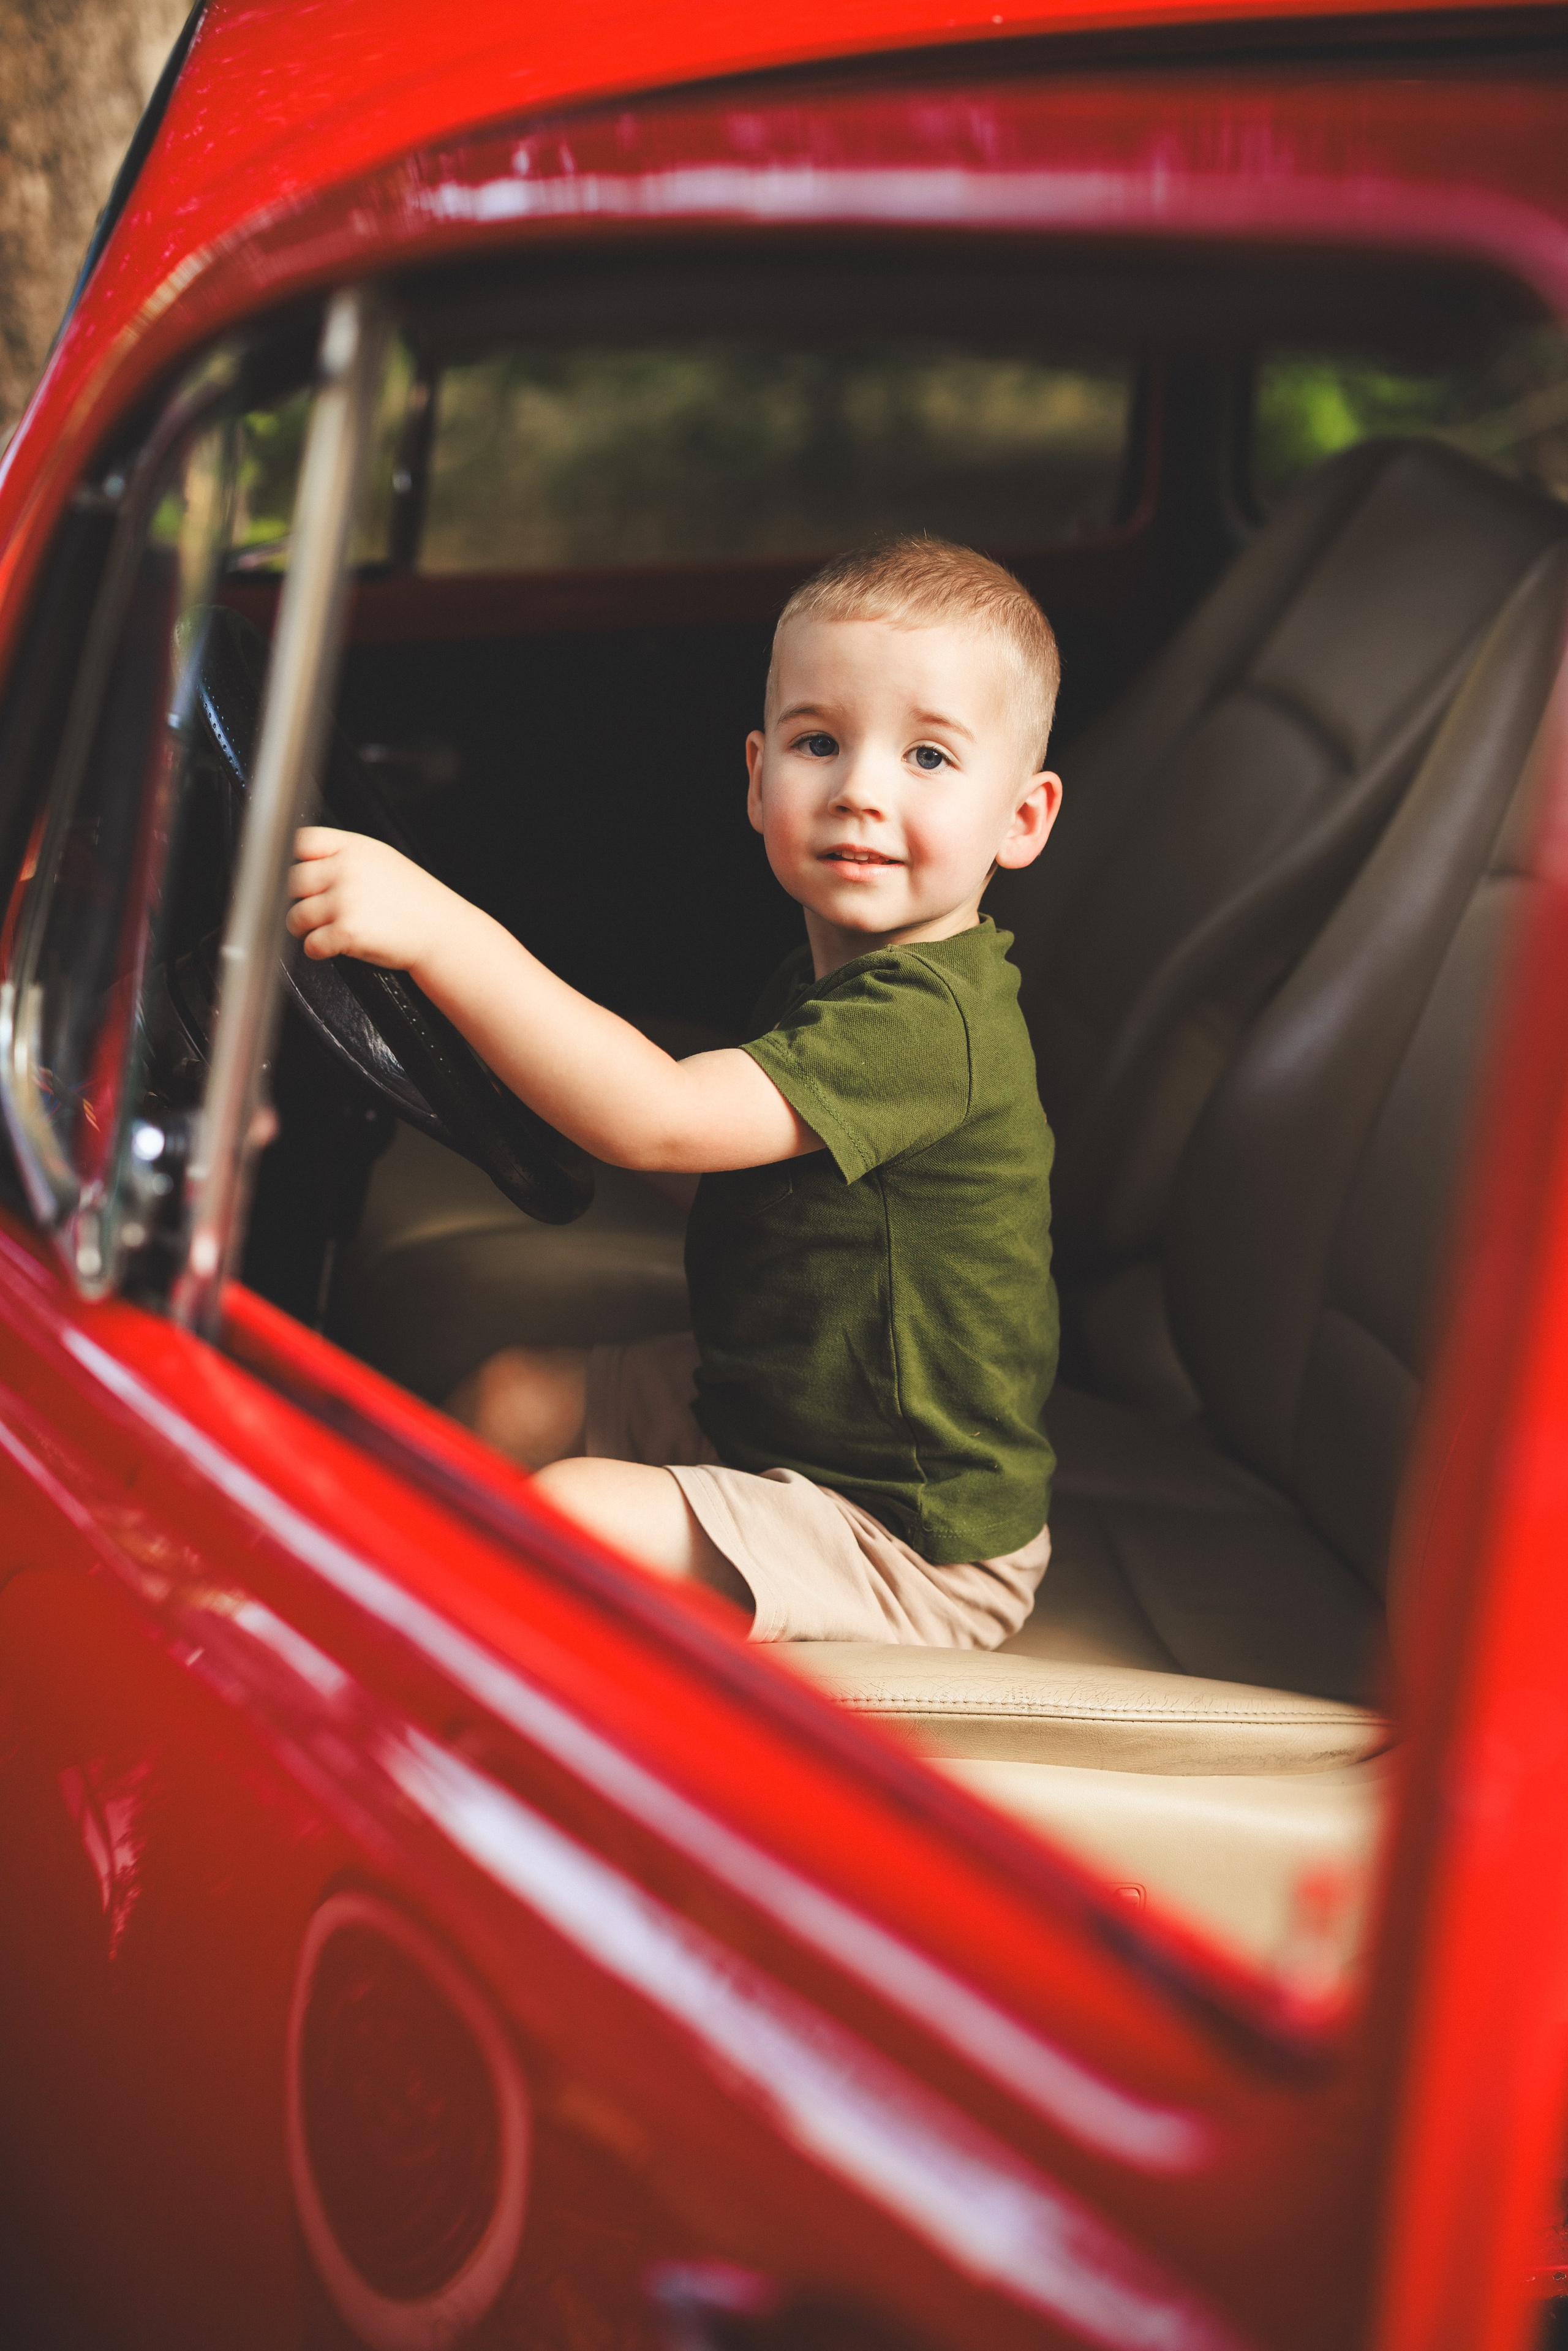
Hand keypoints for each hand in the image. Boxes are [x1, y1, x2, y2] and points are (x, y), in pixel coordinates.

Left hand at [285, 827, 452, 970]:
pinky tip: (332, 946)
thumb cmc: (418, 902)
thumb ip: (347, 856)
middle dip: (299, 899)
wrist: (444, 933)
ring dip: (304, 928)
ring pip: (297, 916)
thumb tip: (311, 862)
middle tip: (313, 909)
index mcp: (355, 848)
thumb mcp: (384, 861)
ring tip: (323, 930)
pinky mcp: (346, 932)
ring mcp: (345, 901)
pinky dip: (316, 949)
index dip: (298, 861)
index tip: (302, 876)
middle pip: (294, 881)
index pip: (303, 842)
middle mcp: (347, 870)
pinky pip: (310, 944)